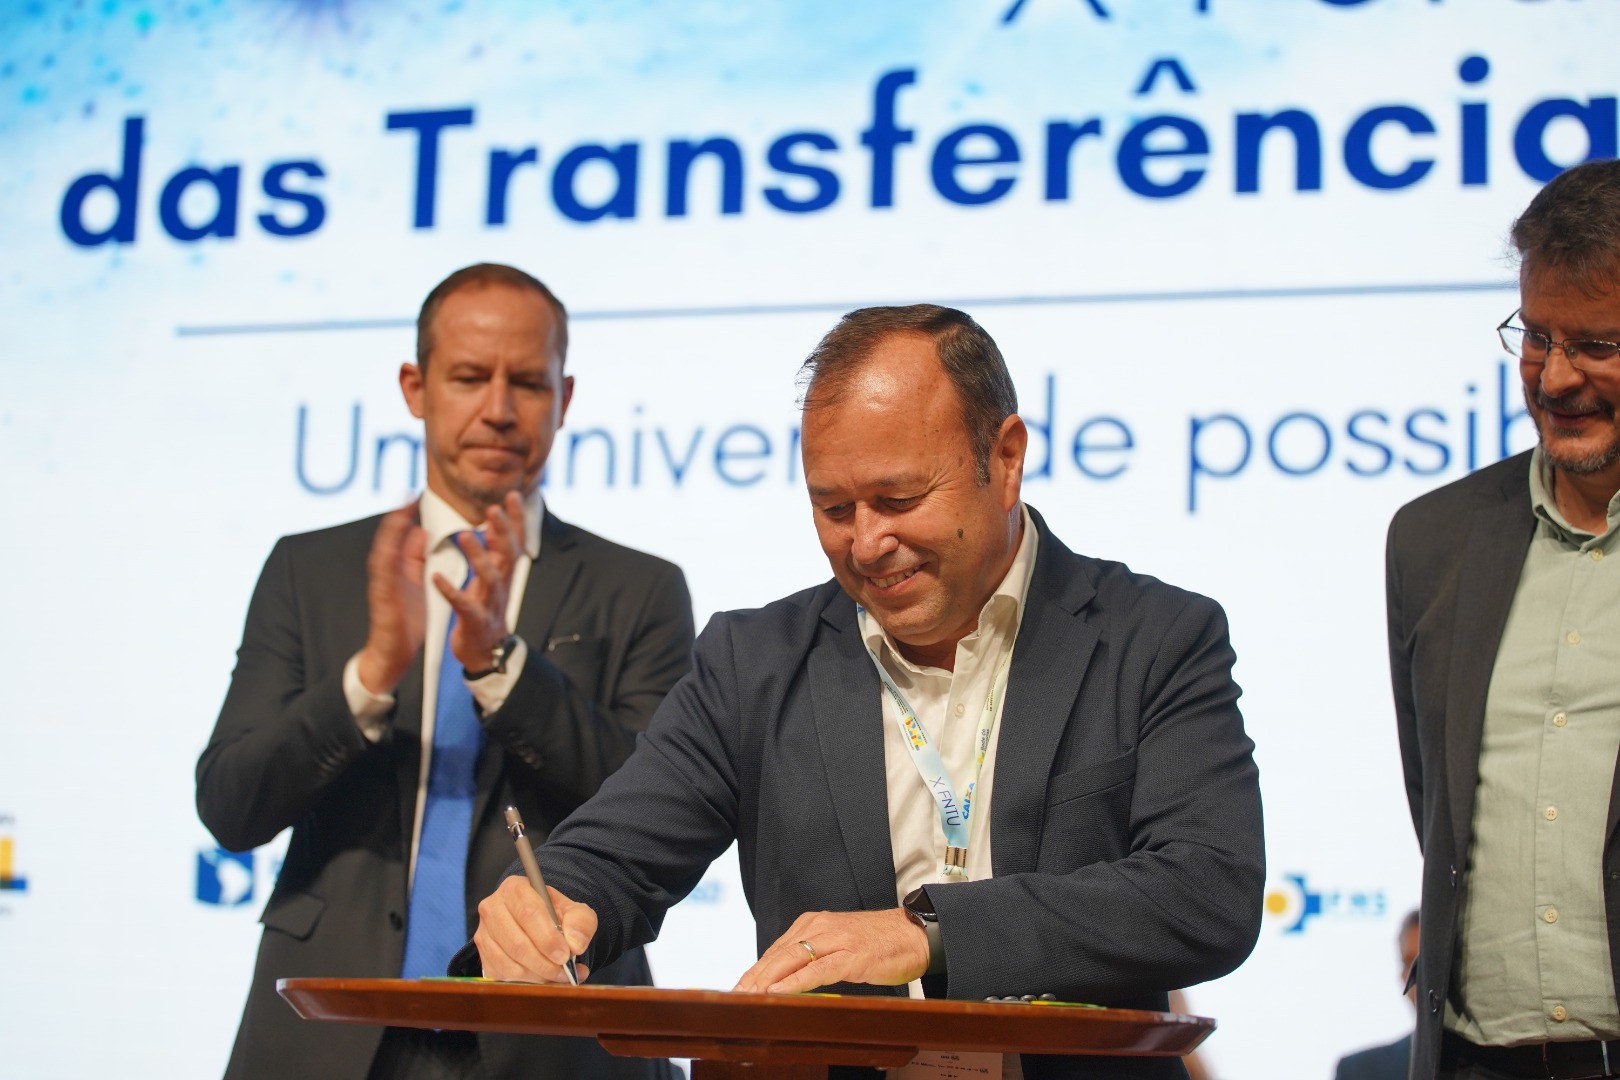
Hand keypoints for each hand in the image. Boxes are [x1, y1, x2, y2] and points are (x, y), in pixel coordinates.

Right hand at [356, 503, 427, 694]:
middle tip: (404, 495)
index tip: (412, 494)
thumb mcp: (413, 581)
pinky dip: (385, 565)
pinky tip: (389, 551)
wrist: (394, 653)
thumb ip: (414, 557)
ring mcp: (381, 588)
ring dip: (388, 536)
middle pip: (387, 541)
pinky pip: (382, 582)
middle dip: (395, 519)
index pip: (399, 537)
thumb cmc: (403, 619)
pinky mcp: (382, 604)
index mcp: (396, 569)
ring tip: (397, 515)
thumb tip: (419, 531)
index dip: (404, 516)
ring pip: (381, 556)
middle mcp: (385, 575)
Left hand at [437, 490, 525, 670]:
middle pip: (508, 555)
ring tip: (466, 534)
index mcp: (504, 575)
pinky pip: (463, 605)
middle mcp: (501, 586)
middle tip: (493, 508)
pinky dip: (451, 591)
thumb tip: (493, 522)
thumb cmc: (486, 611)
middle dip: (503, 531)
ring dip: (479, 555)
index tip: (512, 495)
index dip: (516, 520)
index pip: (515, 542)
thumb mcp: (493, 578)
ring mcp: (489, 604)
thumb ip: (494, 552)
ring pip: (490, 577)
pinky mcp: (474, 621)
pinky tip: (436, 578)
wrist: (486, 652)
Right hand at [474, 875, 596, 982]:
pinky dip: (526, 981)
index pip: (529, 913)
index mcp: (515, 888)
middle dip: (544, 962)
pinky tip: (544, 978)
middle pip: (517, 943)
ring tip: (559, 975)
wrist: (540, 923)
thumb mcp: (575, 911)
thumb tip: (575, 944)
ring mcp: (483, 933)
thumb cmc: (556, 915)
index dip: (548, 938)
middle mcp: (493, 908)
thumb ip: (581, 922)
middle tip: (564, 971)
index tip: (565, 955)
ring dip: (537, 975)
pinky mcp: (483, 956)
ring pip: (509, 963)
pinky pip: (502, 975)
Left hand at [732, 909, 928, 994]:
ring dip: (767, 980)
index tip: (737, 988)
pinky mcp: (852, 956)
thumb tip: (786, 981)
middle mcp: (820, 926)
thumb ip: (813, 958)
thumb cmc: (877, 944)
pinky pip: (817, 970)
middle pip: (778, 954)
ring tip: (748, 996)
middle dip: (754, 977)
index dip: (755, 970)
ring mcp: (836, 940)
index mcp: (813, 923)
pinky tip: (779, 993)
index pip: (776, 949)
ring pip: (792, 959)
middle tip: (733, 997)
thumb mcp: (838, 947)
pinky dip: (795, 982)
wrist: (914, 934)